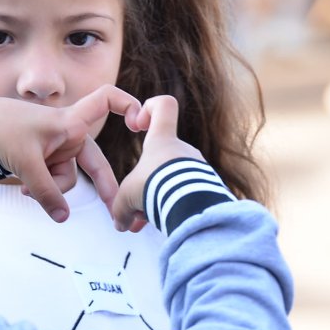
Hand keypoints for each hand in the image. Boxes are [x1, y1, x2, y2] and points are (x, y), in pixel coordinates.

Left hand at [0, 87, 142, 221]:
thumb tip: (62, 218)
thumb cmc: (2, 132)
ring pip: (68, 176)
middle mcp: (70, 133)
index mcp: (71, 122)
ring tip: (26, 187)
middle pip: (94, 162)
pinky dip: (42, 187)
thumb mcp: (26, 164)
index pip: (106, 100)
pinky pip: (53, 179)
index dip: (127, 105)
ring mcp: (58, 147)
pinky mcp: (46, 158)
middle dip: (102, 186)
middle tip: (114, 210)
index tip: (140, 120)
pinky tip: (23, 189)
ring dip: (51, 187)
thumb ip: (46, 192)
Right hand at [111, 95, 205, 231]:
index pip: (164, 105)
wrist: (188, 202)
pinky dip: (176, 206)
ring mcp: (198, 167)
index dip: (151, 107)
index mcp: (162, 140)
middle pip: (161, 159)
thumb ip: (120, 208)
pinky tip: (168, 222)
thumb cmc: (153, 188)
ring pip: (173, 180)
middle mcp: (183, 150)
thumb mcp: (126, 197)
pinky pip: (188, 193)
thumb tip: (121, 224)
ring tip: (153, 219)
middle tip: (139, 207)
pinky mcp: (209, 186)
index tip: (139, 124)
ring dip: (160, 198)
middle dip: (147, 184)